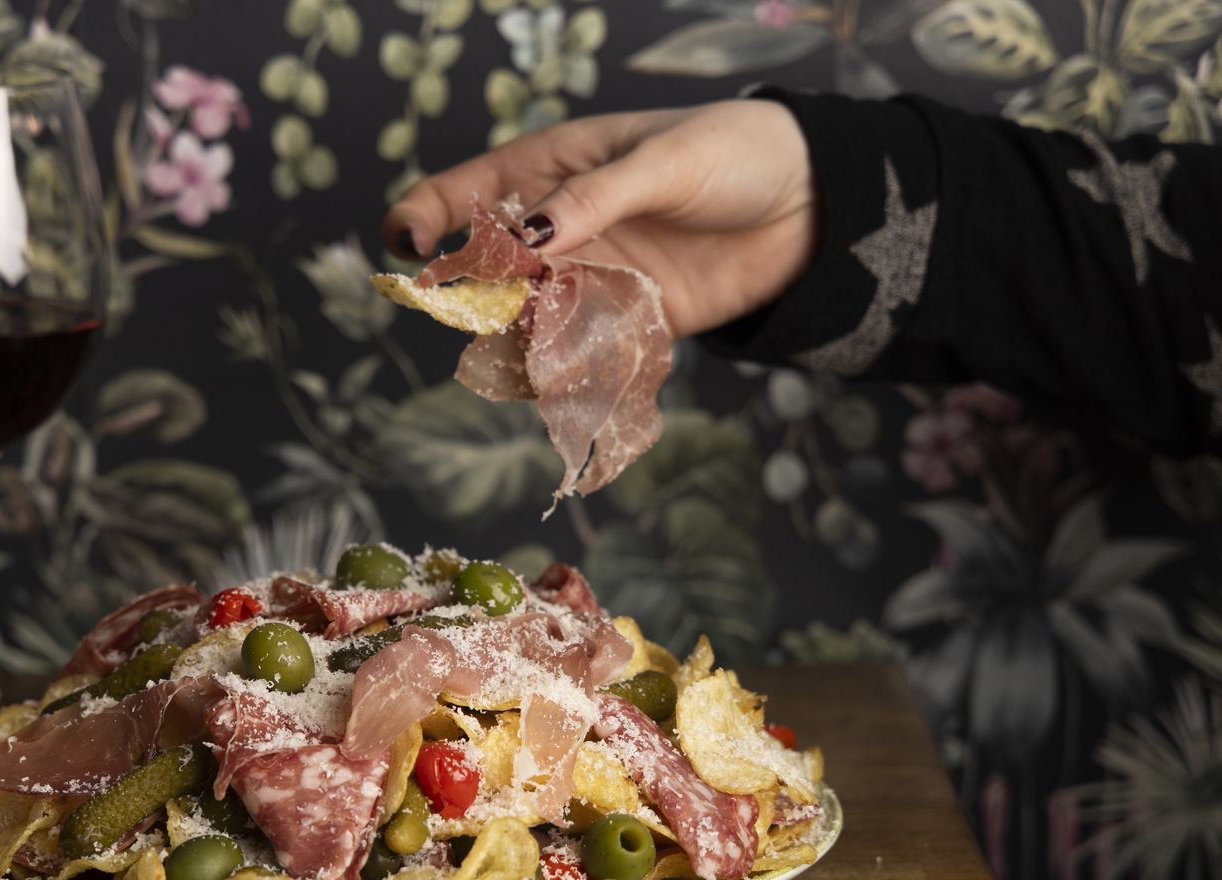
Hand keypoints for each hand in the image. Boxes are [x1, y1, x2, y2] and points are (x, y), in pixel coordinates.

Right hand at [383, 100, 816, 337]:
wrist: (812, 204)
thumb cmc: (734, 155)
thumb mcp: (664, 162)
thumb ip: (594, 198)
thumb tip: (528, 234)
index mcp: (547, 169)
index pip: (460, 194)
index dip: (421, 220)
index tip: (409, 248)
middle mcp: (554, 229)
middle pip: (483, 271)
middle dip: (474, 299)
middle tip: (497, 312)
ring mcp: (585, 278)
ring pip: (522, 322)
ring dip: (518, 344)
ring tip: (537, 354)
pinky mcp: (623, 323)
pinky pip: (575, 353)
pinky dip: (564, 373)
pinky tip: (569, 382)